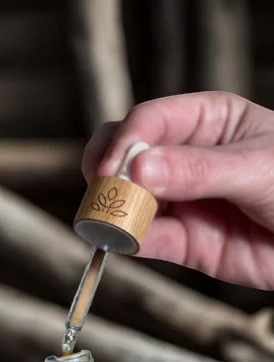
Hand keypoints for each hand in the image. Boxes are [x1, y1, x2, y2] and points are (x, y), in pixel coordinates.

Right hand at [83, 92, 273, 288]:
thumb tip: (138, 168)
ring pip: (126, 199)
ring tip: (107, 220)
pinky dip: (125, 240)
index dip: (124, 141)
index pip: (149, 120)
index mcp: (206, 122)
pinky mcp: (180, 241)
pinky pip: (143, 239)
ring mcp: (178, 201)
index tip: (111, 168)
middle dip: (105, 170)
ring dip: (110, 208)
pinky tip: (121, 240)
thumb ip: (198, 169)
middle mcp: (183, 159)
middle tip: (102, 190)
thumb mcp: (258, 168)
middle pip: (123, 154)